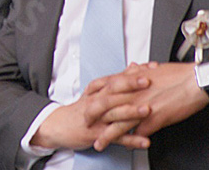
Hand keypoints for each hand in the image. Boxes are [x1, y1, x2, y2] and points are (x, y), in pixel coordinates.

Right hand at [32, 68, 150, 151]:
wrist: (58, 126)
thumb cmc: (80, 109)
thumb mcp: (95, 92)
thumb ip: (116, 80)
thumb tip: (134, 67)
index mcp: (98, 91)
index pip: (115, 77)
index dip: (133, 72)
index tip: (150, 68)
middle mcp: (96, 102)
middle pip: (112, 91)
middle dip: (130, 85)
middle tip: (147, 82)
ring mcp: (96, 119)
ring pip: (113, 113)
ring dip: (130, 112)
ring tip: (147, 110)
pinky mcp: (96, 135)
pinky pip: (115, 138)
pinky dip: (130, 140)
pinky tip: (144, 141)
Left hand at [92, 62, 208, 148]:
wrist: (194, 81)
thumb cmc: (176, 74)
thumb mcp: (150, 70)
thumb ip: (136, 73)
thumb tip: (131, 71)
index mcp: (129, 81)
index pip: (103, 90)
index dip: (93, 98)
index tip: (86, 105)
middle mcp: (132, 94)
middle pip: (105, 108)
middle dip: (92, 118)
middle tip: (85, 126)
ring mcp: (142, 108)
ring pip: (118, 124)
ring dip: (107, 136)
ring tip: (99, 143)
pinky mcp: (154, 120)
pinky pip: (140, 134)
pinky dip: (133, 142)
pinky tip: (128, 147)